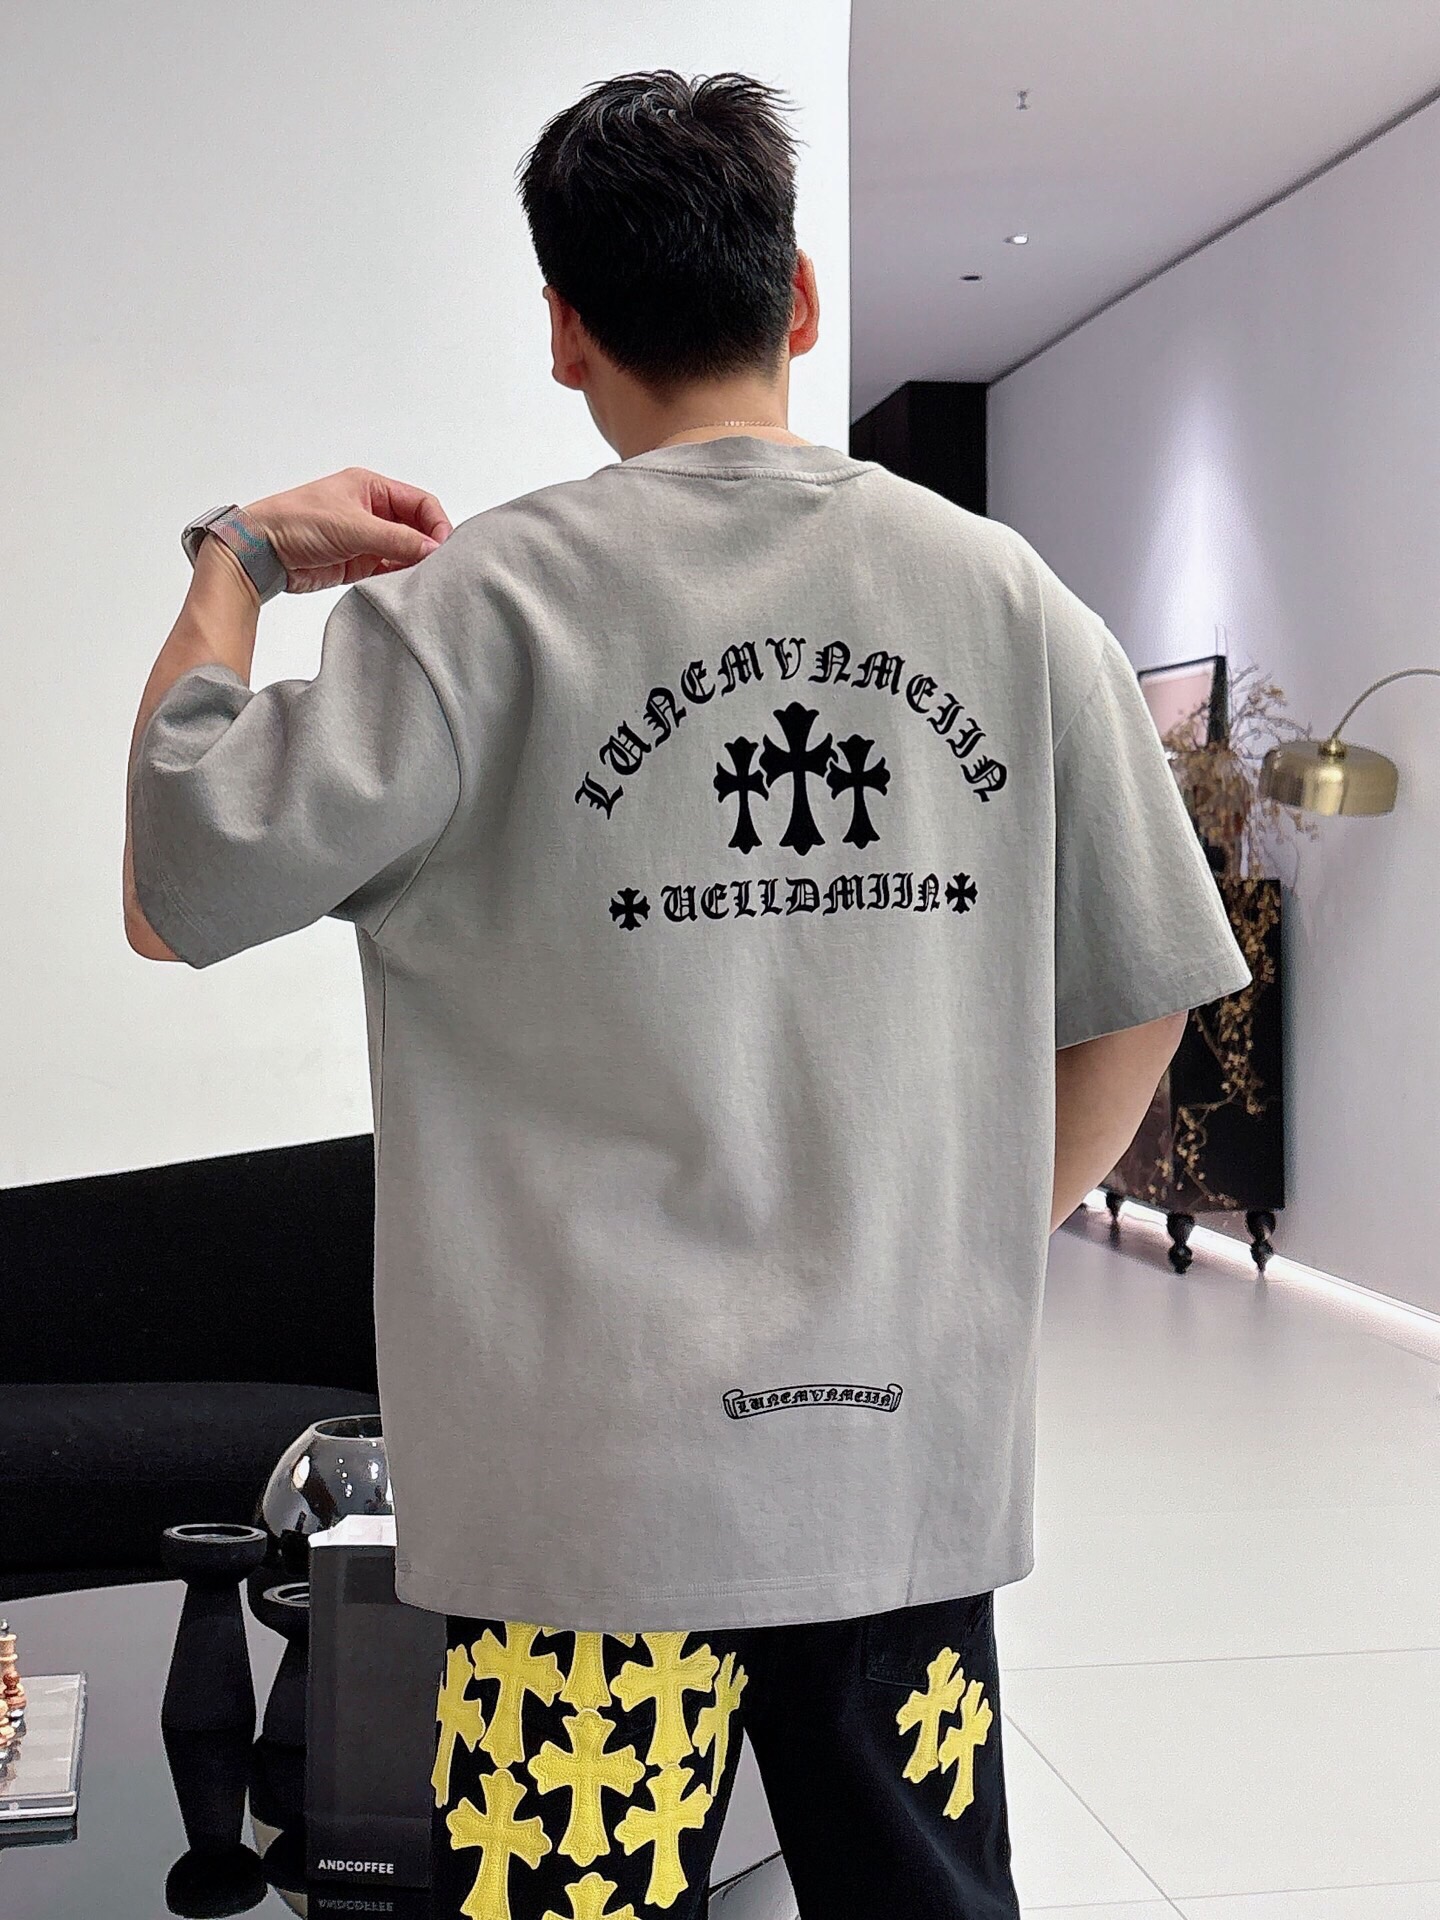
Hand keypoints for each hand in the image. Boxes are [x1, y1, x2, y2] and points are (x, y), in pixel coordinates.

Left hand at [239, 466, 454, 594]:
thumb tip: (432, 549)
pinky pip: (390, 568)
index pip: (420, 503)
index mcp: (371, 488)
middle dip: (428, 545)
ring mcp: (366, 538)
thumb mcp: (353, 527)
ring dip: (415, 563)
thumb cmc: (295, 523)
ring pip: (405, 550)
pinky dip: (400, 576)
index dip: (436, 524)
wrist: (261, 551)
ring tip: (421, 578)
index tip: (442, 548)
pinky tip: (404, 584)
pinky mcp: (358, 562)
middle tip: (437, 566)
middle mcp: (372, 511)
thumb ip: (397, 539)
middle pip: (416, 527)